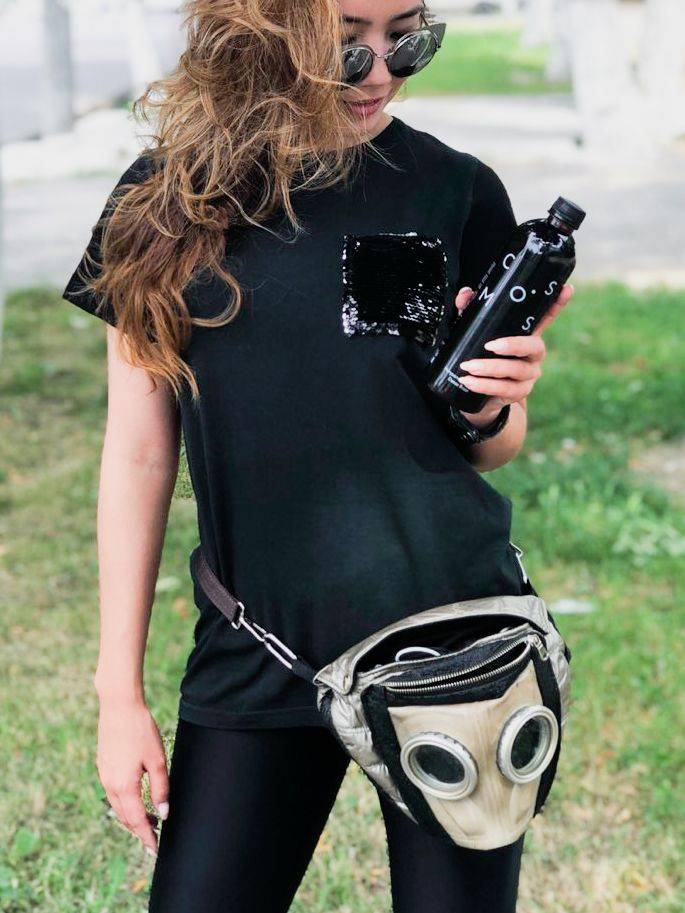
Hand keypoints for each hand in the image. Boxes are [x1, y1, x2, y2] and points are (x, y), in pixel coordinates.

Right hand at [96, 697, 169, 857]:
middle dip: (139, 830)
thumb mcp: (157, 759)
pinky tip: (135, 800)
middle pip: (125, 818)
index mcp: (124, 786)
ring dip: (131, 817)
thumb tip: (163, 813)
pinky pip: (113, 793)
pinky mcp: (103, 766)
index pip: (137, 821)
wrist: (119, 706)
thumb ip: (160, 788)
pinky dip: (124, 803)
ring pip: (117, 807)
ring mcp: (104, 775)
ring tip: (148, 822)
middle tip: (154, 840)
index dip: (147, 837)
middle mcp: (110, 785)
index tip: (154, 850)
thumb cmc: (140, 730)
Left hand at [452, 283, 574, 421]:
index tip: (566, 289)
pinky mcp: (519, 392)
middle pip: (534, 346)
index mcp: (526, 334)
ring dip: (490, 368)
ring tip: (468, 367)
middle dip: (513, 345)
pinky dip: (485, 385)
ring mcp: (529, 374)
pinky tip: (469, 382)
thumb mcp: (472, 333)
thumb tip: (465, 295)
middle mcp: (533, 354)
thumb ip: (469, 312)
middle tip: (489, 346)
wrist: (478, 394)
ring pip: (516, 370)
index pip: (545, 317)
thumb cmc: (480, 357)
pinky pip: (505, 389)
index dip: (556, 304)